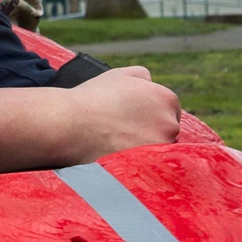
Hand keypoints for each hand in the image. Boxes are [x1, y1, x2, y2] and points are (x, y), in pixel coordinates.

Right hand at [61, 66, 180, 162]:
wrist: (71, 123)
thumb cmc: (93, 98)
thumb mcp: (119, 75)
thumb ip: (142, 76)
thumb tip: (152, 84)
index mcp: (167, 99)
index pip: (169, 112)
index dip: (149, 116)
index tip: (132, 120)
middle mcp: (170, 122)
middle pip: (167, 132)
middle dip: (150, 132)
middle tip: (124, 132)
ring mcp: (161, 146)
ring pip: (159, 150)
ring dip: (145, 148)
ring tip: (119, 143)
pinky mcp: (149, 165)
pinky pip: (150, 167)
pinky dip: (138, 163)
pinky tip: (120, 155)